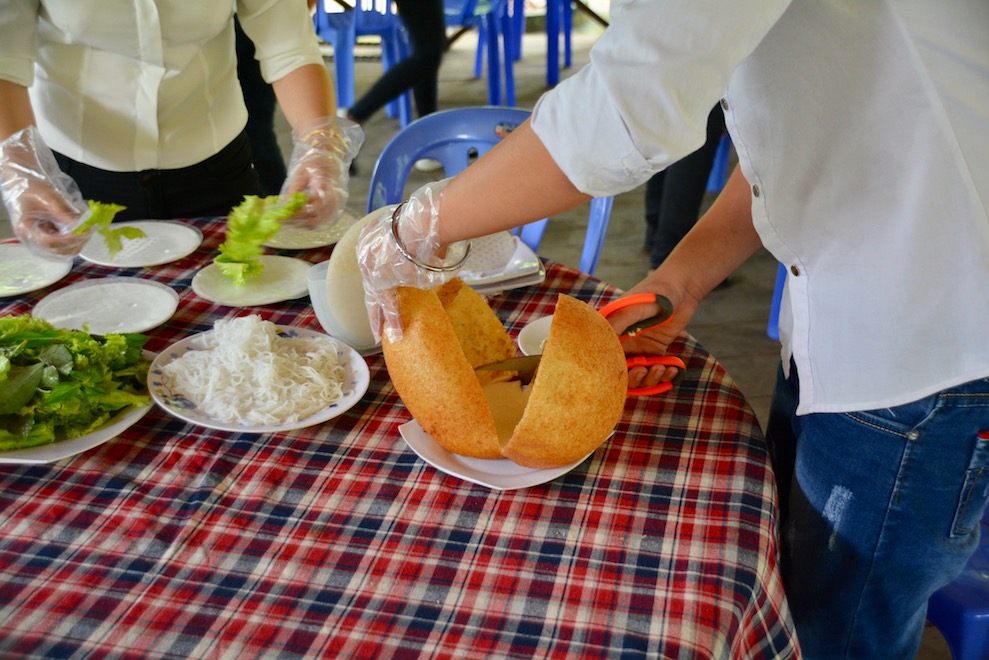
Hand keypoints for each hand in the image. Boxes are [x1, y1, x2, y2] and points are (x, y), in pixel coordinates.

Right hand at [0, 125, 89, 258]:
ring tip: (86, 229)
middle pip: (57, 251)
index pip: (49, 242)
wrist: (22, 179)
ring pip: (61, 250)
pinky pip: (63, 243)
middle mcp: (32, 238)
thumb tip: (80, 224)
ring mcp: (40, 238)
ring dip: (76, 242)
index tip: (84, 232)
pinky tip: (81, 228)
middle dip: (75, 243)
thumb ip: (63, 212)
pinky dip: (73, 238)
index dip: (68, 239)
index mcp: (25, 229)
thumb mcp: (48, 197)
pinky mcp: (47, 234)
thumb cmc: (30, 186)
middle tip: (89, 231)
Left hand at [279, 117, 363, 229]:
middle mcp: (334, 198)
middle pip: (314, 219)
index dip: (296, 215)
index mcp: (325, 186)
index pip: (311, 209)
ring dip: (301, 224)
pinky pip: (322, 222)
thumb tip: (283, 208)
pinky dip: (309, 223)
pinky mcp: (335, 209)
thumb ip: (293, 191)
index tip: (281, 216)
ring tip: (287, 220)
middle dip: (296, 222)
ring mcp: (336, 204)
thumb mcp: (300, 173)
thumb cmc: (314, 162)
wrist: (330, 157)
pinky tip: (297, 219)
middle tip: (280, 221)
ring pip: (318, 223)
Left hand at [357, 178, 470, 343]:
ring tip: (382, 335)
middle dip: (374, 306)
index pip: (374, 266)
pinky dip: (393, 318)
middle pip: (371, 286)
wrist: (420, 223)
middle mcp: (366, 256)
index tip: (378, 293)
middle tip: (375, 325)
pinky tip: (396, 333)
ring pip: (376, 298)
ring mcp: (371, 270)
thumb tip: (430, 254)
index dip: (379, 281)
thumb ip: (413, 249)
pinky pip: (388, 303)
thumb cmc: (424, 225)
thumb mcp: (413, 235)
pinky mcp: (381, 283)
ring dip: (382, 318)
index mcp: (371, 239)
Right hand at [607, 278, 699, 390]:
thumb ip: (616, 324)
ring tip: (661, 368)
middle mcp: (623, 342)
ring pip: (639, 375)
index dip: (610, 369)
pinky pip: (656, 370)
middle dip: (632, 378)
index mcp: (611, 332)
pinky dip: (665, 376)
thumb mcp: (632, 307)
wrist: (681, 288)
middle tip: (643, 370)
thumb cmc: (654, 293)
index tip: (622, 370)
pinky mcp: (656, 351)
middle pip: (620, 372)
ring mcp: (639, 348)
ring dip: (650, 378)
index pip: (603, 357)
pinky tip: (673, 369)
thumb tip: (600, 344)